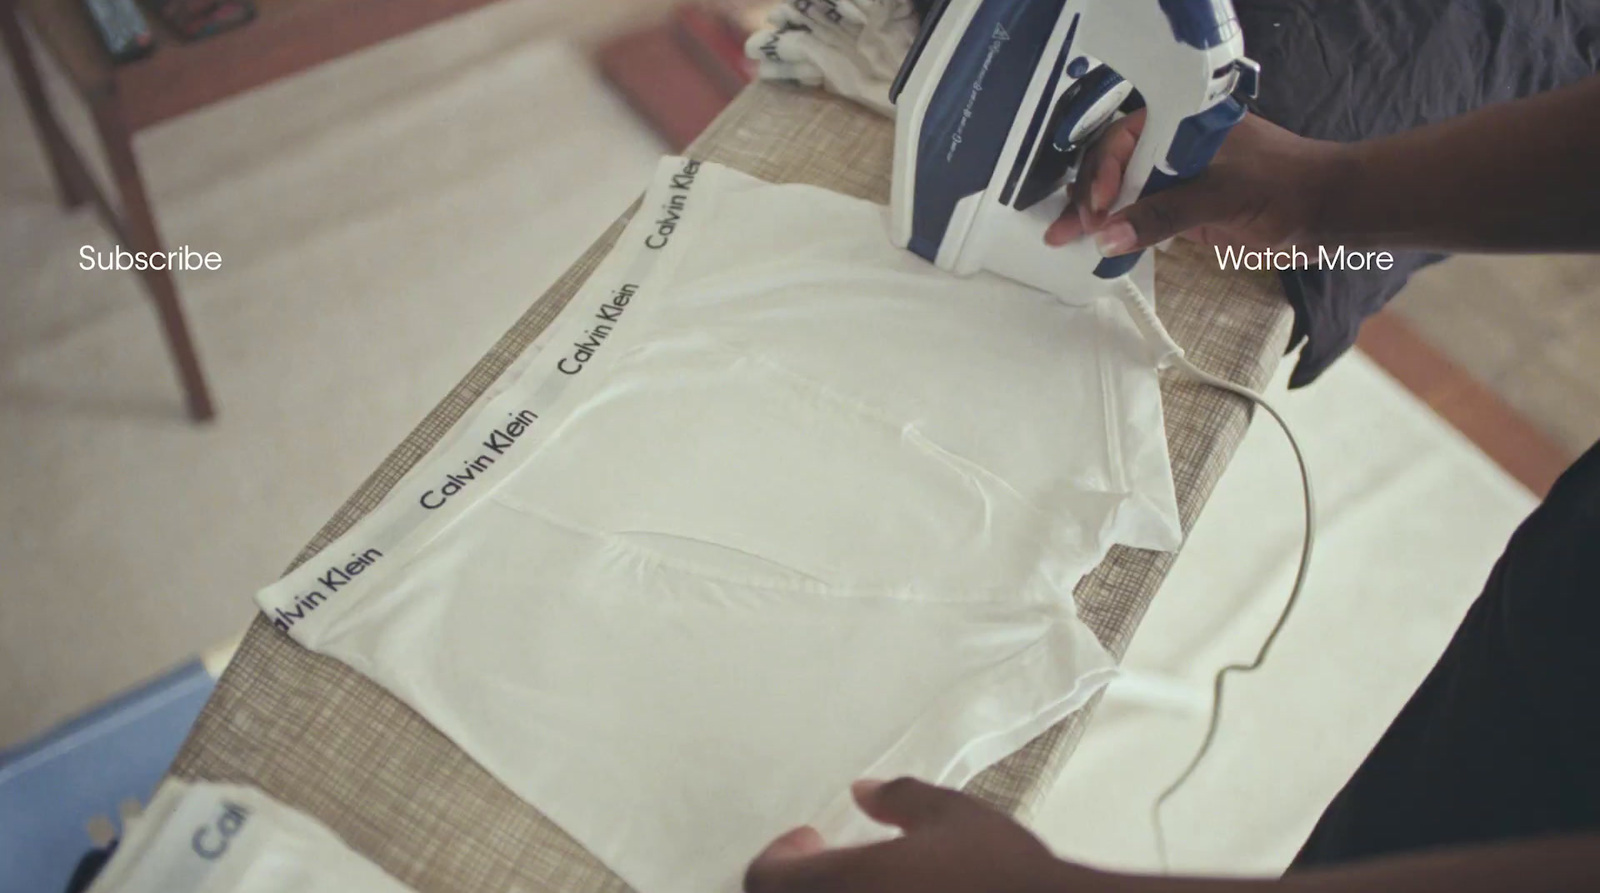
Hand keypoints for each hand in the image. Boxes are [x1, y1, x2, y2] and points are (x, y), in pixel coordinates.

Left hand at [744, 777, 1099, 892]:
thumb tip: (864, 791)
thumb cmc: (1004, 873)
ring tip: (870, 883)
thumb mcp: (954, 818)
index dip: (781, 855)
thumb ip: (900, 800)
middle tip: (831, 860)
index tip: (811, 837)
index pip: (767, 878)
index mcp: (845, 884)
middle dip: (800, 880)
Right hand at [1043, 109, 1349, 255]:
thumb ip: (1163, 215)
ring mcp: (1177, 178)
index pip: (1121, 141)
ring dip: (1094, 216)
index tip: (1097, 207)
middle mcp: (1173, 147)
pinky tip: (1097, 244)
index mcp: (1181, 125)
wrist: (1330, 212)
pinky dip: (1118, 230)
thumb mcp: (1221, 197)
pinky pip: (1140, 215)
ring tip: (1064, 238)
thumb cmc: (1286, 188)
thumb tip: (1107, 236)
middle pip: (1113, 166)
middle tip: (1069, 230)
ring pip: (1122, 193)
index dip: (1101, 173)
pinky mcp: (1184, 209)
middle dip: (1088, 196)